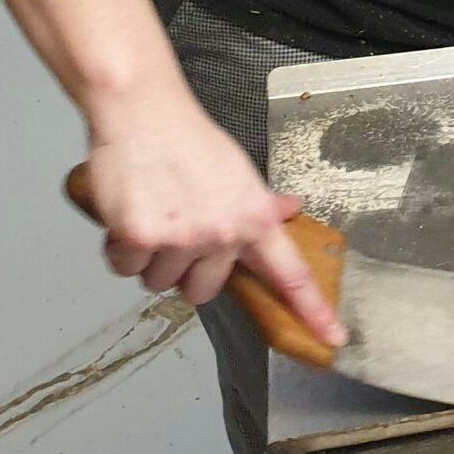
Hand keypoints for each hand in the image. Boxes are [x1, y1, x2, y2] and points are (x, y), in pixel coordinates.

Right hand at [82, 87, 346, 347]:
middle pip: (203, 291)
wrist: (144, 116)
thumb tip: (290, 209)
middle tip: (179, 230)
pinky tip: (129, 217)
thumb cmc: (189, 140)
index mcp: (254, 220)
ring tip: (154, 214)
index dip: (313, 310)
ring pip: (159, 282)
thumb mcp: (239, 172)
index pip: (292, 274)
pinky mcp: (140, 238)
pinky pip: (126, 268)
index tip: (332, 338)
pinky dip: (121, 249)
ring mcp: (181, 239)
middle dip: (187, 270)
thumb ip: (261, 202)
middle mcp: (222, 234)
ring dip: (151, 258)